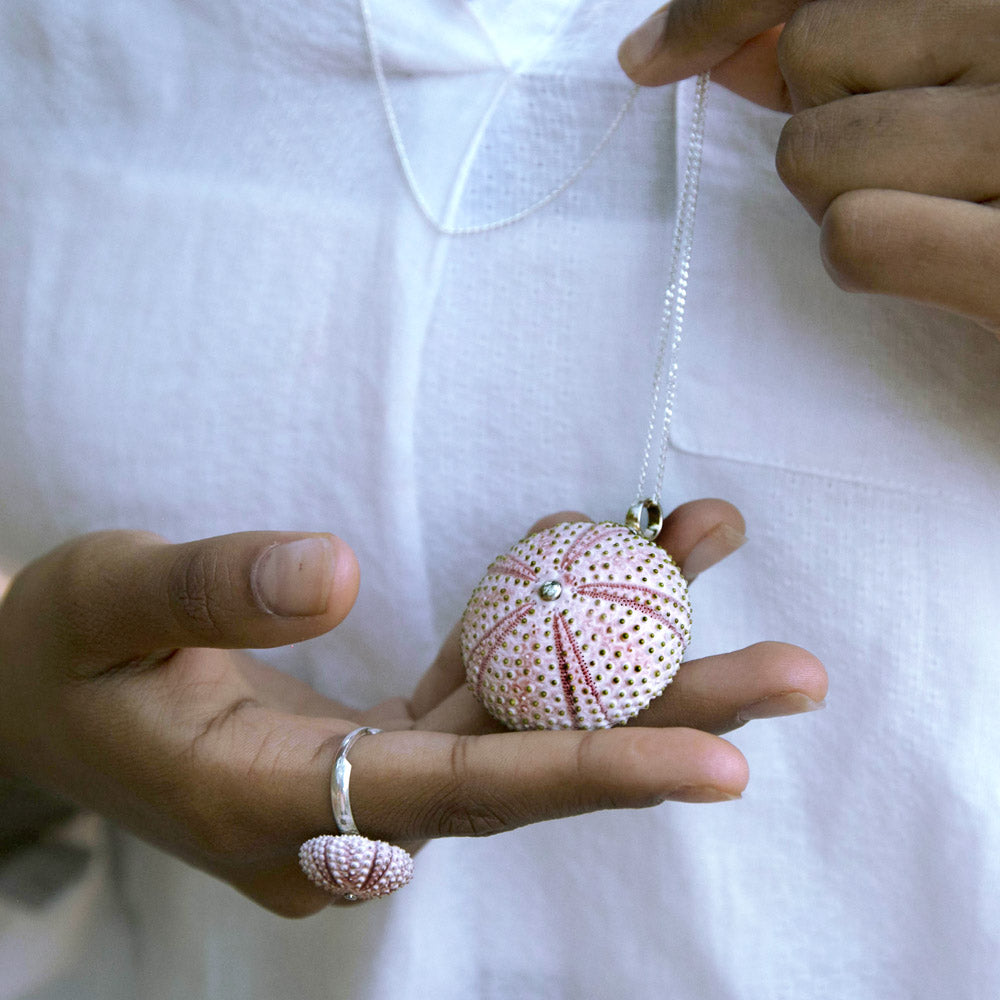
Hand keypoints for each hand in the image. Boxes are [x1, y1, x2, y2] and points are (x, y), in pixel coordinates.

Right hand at [0, 502, 824, 916]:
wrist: (35, 703)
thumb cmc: (58, 656)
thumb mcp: (102, 600)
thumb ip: (206, 587)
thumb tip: (333, 569)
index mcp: (277, 800)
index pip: (461, 791)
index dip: (592, 774)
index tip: (721, 762)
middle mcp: (347, 811)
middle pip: (532, 770)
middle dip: (665, 717)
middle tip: (794, 671)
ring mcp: (371, 779)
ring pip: (523, 727)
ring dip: (623, 651)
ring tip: (709, 549)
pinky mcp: (381, 739)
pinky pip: (486, 692)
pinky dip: (545, 632)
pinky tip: (603, 560)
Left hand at [618, 0, 999, 334]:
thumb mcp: (968, 73)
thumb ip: (863, 40)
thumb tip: (728, 45)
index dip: (721, 1)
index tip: (654, 58)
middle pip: (816, 52)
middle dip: (830, 112)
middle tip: (920, 147)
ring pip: (816, 153)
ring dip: (854, 192)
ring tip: (948, 203)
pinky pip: (857, 237)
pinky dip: (876, 259)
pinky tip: (944, 262)